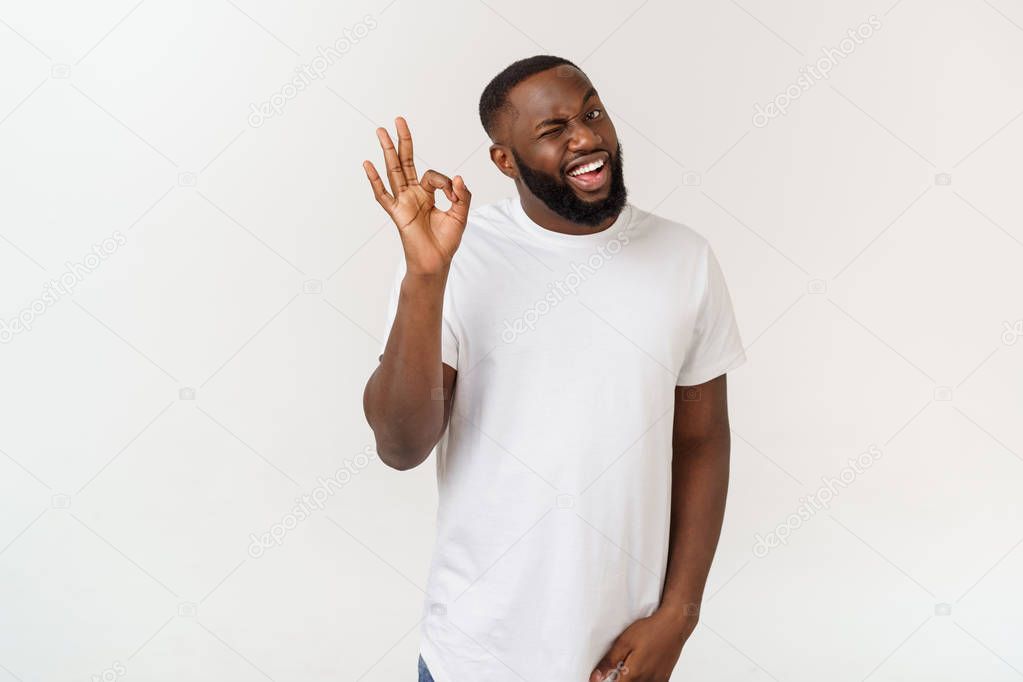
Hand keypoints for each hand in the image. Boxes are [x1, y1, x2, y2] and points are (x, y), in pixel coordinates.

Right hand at [363, 116, 471, 275]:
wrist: (436, 262)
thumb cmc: (446, 241)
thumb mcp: (460, 215)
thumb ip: (462, 195)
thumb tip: (459, 177)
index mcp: (427, 194)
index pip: (432, 175)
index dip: (445, 182)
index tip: (454, 194)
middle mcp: (412, 195)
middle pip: (405, 163)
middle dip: (402, 142)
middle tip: (398, 121)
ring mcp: (403, 202)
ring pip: (394, 172)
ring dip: (387, 151)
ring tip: (380, 132)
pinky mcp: (397, 214)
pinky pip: (383, 195)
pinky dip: (375, 180)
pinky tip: (368, 165)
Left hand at [589, 606, 697, 681]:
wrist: (674, 625)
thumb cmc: (651, 630)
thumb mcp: (624, 642)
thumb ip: (609, 662)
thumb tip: (595, 678)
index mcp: (634, 675)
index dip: (606, 681)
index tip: (602, 678)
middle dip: (620, 679)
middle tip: (618, 668)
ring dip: (630, 679)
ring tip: (627, 668)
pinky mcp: (664, 679)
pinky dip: (642, 680)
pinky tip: (639, 671)